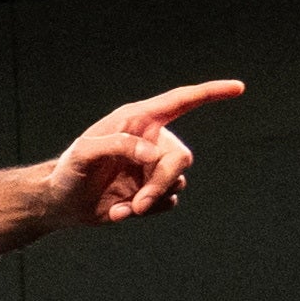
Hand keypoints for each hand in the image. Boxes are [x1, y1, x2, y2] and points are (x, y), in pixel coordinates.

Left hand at [46, 80, 240, 225]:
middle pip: (180, 157)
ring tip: (120, 208)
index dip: (211, 93)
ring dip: (150, 199)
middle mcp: (152, 141)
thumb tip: (155, 154)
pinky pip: (166, 203)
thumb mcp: (84, 152)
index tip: (238, 88)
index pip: (181, 102)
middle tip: (139, 203)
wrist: (61, 203)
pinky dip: (144, 211)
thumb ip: (118, 146)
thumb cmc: (69, 170)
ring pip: (176, 183)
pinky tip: (118, 212)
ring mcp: (153, 168)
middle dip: (162, 182)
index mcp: (138, 120)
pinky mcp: (152, 192)